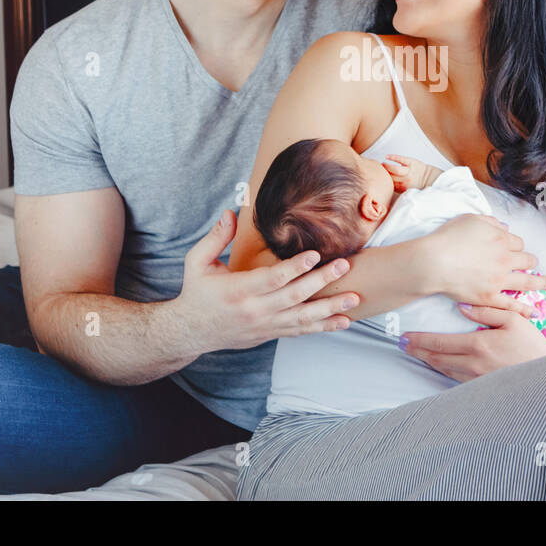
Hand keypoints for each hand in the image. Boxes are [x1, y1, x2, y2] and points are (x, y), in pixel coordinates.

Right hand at [179, 210, 359, 351]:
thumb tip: (229, 212)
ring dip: (330, 308)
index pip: (272, 278)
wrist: (191, 332)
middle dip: (322, 281)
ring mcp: (265, 324)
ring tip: (354, 297)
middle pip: (294, 296)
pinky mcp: (271, 333)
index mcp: (238, 290)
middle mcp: (255, 310)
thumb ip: (215, 237)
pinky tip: (344, 321)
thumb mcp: (197, 262)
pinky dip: (324, 327)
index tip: (315, 254)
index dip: (295, 267)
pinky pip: (301, 331)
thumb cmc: (197, 292)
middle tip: (344, 266)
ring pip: (303, 317)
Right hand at [381, 153, 432, 191]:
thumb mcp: (405, 190)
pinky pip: (401, 159)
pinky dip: (393, 157)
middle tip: (378, 169)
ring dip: (387, 166)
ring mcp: (409, 171)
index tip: (377, 176)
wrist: (428, 178)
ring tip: (382, 164)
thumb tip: (383, 186)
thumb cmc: (416, 184)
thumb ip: (396, 188)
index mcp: (402, 188)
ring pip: (395, 169)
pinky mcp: (412, 162)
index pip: (389, 184)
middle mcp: (405, 180)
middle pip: (391, 177)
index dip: (382, 179)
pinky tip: (387, 156)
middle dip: (383, 173)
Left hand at [399, 304, 545, 380]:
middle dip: (417, 351)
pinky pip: (456, 379)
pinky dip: (443, 371)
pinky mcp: (482, 388)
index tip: (405, 337)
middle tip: (402, 346)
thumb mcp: (514, 320)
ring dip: (428, 361)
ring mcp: (476, 379)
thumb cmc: (533, 346)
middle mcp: (473, 364)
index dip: (420, 340)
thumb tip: (462, 307)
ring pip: (444, 370)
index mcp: (478, 345)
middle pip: (437, 358)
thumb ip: (487, 311)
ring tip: (416, 354)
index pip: (440, 342)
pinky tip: (439, 366)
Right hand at [417, 214, 545, 315]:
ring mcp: (499, 280)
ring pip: (526, 282)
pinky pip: (511, 305)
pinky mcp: (490, 297)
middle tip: (533, 264)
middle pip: (526, 260)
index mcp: (501, 240)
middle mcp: (505, 259)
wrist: (435, 261)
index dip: (516, 245)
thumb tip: (504, 227)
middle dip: (530, 261)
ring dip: (540, 282)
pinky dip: (523, 309)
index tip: (514, 249)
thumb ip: (490, 222)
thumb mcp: (470, 219)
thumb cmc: (448, 238)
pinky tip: (533, 311)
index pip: (517, 242)